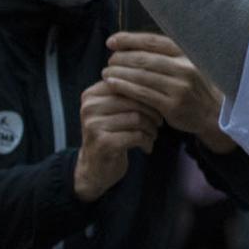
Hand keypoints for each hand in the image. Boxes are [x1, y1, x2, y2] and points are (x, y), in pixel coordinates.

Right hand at [73, 79, 161, 201]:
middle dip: (152, 112)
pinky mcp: (104, 143)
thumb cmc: (110, 135)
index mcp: (91, 95)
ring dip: (151, 128)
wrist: (94, 169)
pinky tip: (146, 146)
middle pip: (133, 101)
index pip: (126, 84)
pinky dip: (147, 141)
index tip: (156, 104)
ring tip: (153, 134)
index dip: (146, 93)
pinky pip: (136, 136)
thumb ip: (124, 95)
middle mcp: (89, 107)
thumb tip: (154, 79)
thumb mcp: (111, 111)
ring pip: (137, 118)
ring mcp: (94, 125)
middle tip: (159, 122)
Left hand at [102, 33, 235, 152]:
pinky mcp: (172, 105)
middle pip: (144, 58)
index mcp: (186, 53)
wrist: (213, 113)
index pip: (152, 41)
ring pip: (141, 76)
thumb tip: (130, 43)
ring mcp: (179, 87)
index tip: (111, 41)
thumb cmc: (192, 86)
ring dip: (119, 73)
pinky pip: (142, 94)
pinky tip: (113, 84)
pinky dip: (125, 87)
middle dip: (121, 58)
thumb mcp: (186, 64)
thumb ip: (164, 54)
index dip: (129, 39)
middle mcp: (184, 68)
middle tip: (109, 60)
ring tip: (106, 72)